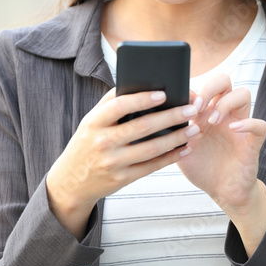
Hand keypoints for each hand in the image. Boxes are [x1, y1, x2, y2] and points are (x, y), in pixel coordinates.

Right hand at [44, 87, 200, 235]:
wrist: (71, 182)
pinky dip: (171, 157)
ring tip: (194, 127)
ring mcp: (112, 163)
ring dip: (177, 137)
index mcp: (93, 122)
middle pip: (142, 127)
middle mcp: (102, 142)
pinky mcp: (122, 179)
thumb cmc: (87, 143)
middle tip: (192, 108)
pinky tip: (185, 148)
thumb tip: (140, 84)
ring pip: (151, 149)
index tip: (163, 94)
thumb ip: (111, 103)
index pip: (119, 106)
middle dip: (171, 117)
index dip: (141, 99)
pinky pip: (152, 166)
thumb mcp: (90, 121)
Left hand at [177, 72, 265, 212]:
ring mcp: (239, 126)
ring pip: (243, 94)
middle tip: (199, 106)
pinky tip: (233, 129)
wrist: (222, 192)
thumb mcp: (180, 150)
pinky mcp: (252, 143)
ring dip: (226, 103)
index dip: (193, 89)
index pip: (203, 87)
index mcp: (205, 114)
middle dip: (211, 87)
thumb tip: (155, 118)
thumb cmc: (202, 168)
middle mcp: (223, 115)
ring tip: (212, 121)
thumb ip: (171, 134)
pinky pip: (260, 125)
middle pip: (224, 81)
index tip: (181, 102)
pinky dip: (249, 123)